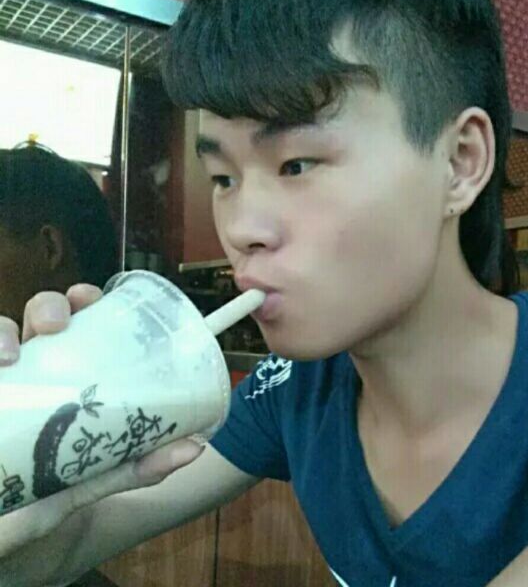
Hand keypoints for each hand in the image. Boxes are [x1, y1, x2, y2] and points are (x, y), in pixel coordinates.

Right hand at [0, 285, 204, 557]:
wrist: (2, 542)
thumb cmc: (45, 500)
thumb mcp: (90, 480)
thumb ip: (136, 466)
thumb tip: (195, 448)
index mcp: (63, 378)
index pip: (74, 324)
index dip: (80, 301)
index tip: (90, 298)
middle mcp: (28, 373)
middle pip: (36, 319)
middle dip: (48, 306)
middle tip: (59, 324)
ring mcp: (1, 386)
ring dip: (1, 332)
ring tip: (8, 357)